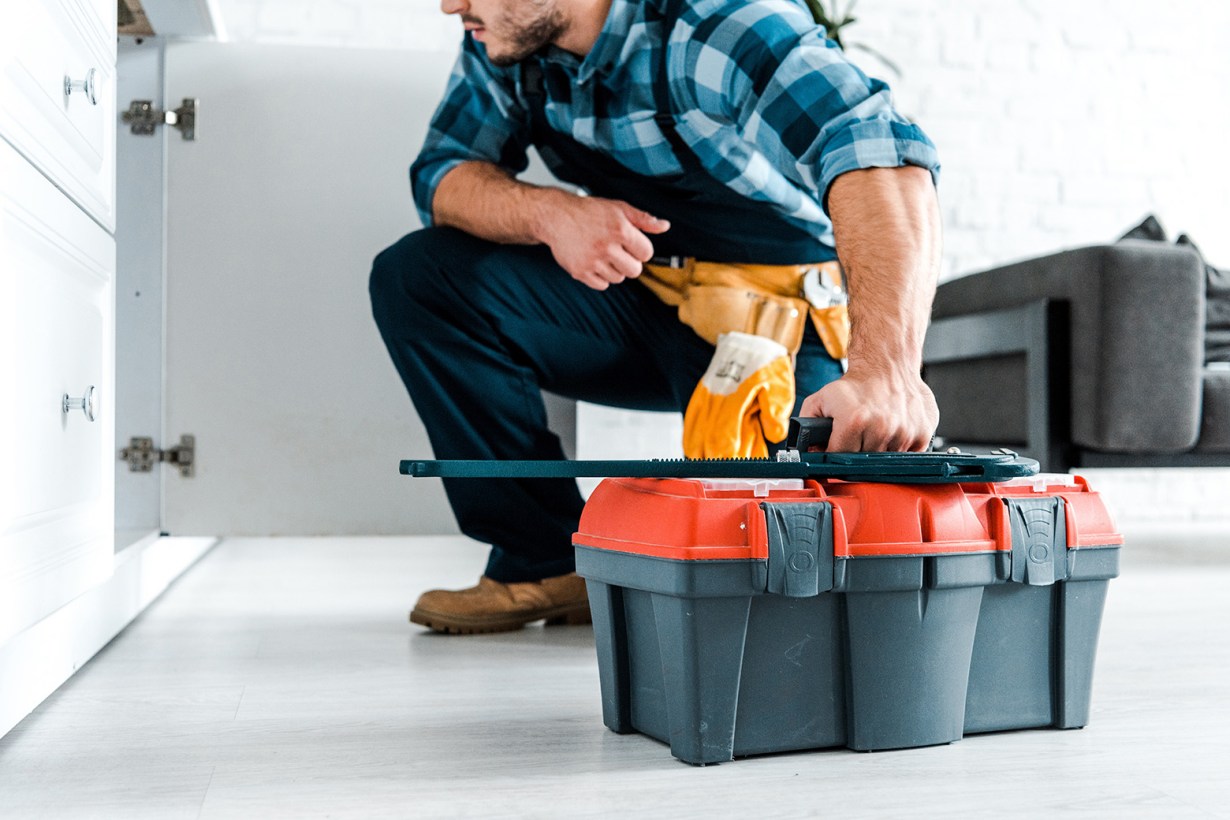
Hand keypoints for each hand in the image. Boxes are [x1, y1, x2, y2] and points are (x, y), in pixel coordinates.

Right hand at [536, 193, 669, 289]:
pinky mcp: (580, 271)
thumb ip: (643, 219)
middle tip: (618, 251)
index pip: (646, 253)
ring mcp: (592, 260)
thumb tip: (665, 226)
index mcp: (620, 229)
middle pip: (635, 270)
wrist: (556, 217)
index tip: (631, 244)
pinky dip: (601, 277)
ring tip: (604, 255)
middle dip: (630, 262)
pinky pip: (602, 285)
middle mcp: (606, 246)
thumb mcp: (618, 208)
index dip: (640, 249)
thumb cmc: (589, 212)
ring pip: (619, 278)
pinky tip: (595, 262)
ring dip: (615, 269)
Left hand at [799, 368, 937, 451]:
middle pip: (864, 461)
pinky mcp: (923, 433)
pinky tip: (893, 432)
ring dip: (880, 451)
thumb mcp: (821, 400)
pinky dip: (900, 448)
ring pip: (887, 460)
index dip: (836, 454)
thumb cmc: (856, 385)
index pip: (840, 457)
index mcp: (854, 420)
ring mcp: (904, 431)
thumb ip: (807, 426)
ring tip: (875, 431)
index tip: (838, 448)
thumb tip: (808, 450)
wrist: (887, 366)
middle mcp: (881, 427)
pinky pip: (909, 455)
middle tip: (858, 436)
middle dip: (857, 452)